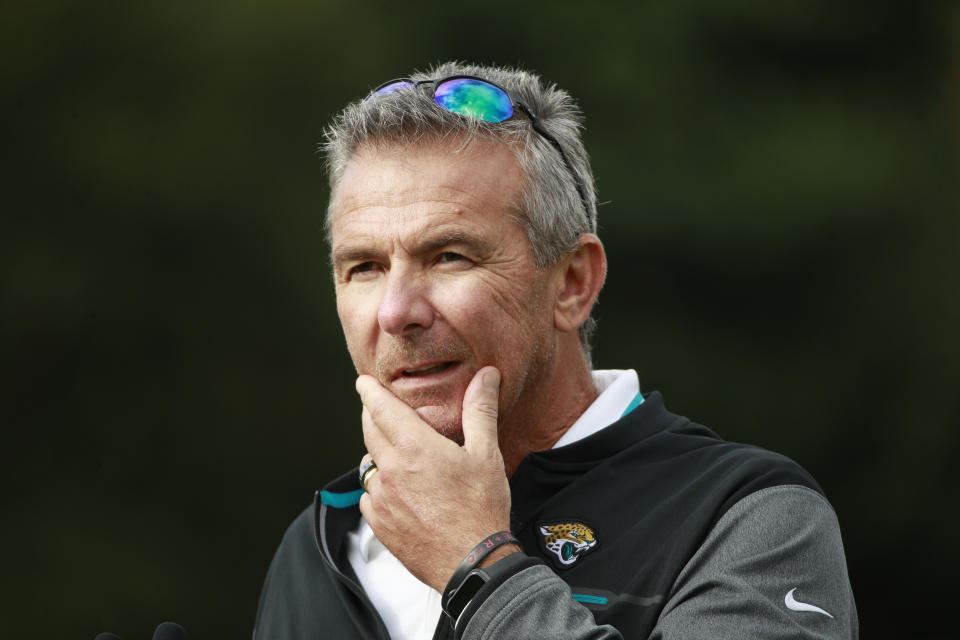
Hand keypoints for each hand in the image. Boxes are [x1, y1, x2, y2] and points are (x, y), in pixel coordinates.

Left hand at [356, 366, 518, 591]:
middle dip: (372, 416)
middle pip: (369, 432)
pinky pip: (369, 495)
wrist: (473, 563)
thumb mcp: (486, 454)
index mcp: (414, 448)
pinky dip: (379, 486)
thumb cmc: (481, 510)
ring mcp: (382, 499)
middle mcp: (391, 471)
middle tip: (378, 409)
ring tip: (396, 452)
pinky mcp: (379, 523)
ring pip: (369, 464)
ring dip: (378, 453)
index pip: (381, 409)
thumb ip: (480, 410)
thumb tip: (486, 377)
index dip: (370, 392)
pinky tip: (398, 489)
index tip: (363, 382)